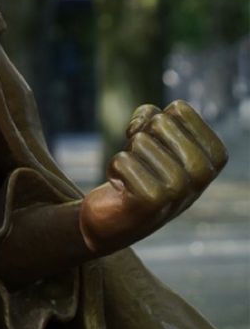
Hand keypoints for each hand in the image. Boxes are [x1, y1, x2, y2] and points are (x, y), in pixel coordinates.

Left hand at [79, 101, 226, 255]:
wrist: (118, 219)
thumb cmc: (142, 169)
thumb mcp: (157, 139)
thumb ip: (154, 118)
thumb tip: (140, 129)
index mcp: (214, 156)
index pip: (180, 109)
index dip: (155, 118)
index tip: (155, 143)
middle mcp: (204, 175)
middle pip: (160, 122)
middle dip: (141, 135)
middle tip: (143, 162)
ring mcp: (180, 189)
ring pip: (140, 140)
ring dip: (128, 154)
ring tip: (135, 177)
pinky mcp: (153, 201)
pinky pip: (122, 160)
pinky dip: (114, 169)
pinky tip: (124, 190)